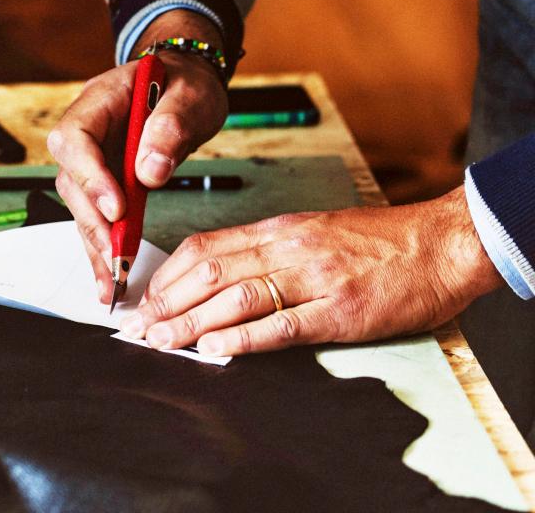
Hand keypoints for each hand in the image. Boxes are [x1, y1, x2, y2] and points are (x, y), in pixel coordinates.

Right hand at [47, 10, 228, 302]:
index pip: (76, 137)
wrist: (185, 81)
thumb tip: (150, 172)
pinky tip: (111, 272)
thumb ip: (172, 126)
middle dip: (93, 220)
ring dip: (96, 240)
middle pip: (72, 178)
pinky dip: (105, 243)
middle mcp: (88, 129)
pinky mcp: (105, 178)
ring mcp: (94, 155)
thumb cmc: (185, 83)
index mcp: (101, 99)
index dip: (90, 175)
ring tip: (113, 277)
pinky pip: (98, 212)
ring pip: (81, 203)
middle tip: (117, 253)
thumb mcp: (192, 95)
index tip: (116, 207)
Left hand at [119, 187, 503, 355]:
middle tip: (139, 326)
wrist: (438, 242)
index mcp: (279, 230)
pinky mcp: (341, 311)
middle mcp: (288, 248)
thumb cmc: (377, 240)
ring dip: (191, 322)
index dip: (169, 275)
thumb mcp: (313, 231)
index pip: (206, 247)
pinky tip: (214, 348)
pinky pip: (282, 324)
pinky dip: (242, 337)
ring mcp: (313, 278)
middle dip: (167, 302)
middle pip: (210, 272)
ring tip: (161, 341)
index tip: (147, 298)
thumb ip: (269, 251)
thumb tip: (222, 276)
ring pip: (236, 297)